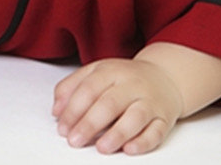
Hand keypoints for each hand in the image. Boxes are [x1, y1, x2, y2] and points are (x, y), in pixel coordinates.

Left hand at [52, 57, 182, 154]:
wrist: (164, 77)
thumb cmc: (123, 79)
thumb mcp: (96, 73)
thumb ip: (72, 87)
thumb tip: (56, 110)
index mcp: (111, 70)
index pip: (89, 88)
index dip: (73, 109)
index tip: (62, 127)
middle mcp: (131, 84)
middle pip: (109, 103)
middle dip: (89, 123)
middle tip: (74, 140)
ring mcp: (149, 101)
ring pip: (136, 116)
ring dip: (117, 134)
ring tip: (101, 148)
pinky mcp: (164, 118)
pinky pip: (157, 131)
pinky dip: (144, 141)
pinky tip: (129, 149)